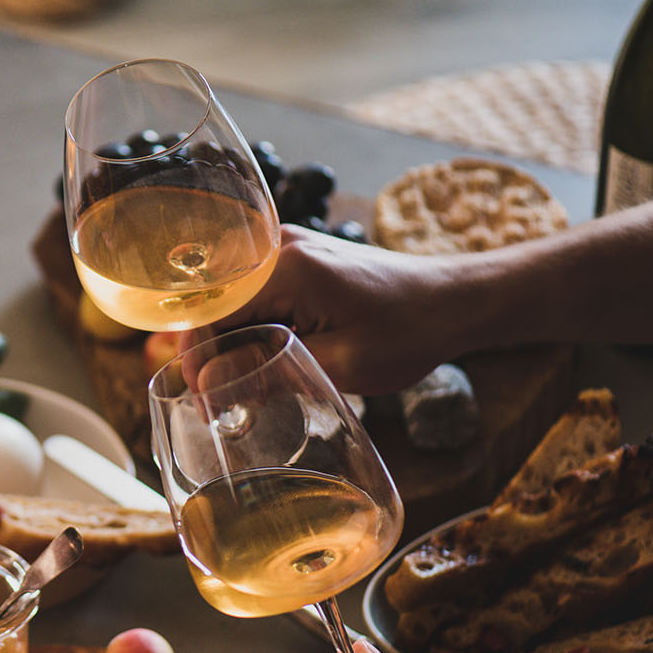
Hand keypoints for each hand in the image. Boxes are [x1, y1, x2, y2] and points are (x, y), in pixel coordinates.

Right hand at [220, 227, 479, 393]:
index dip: (198, 361)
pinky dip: (249, 327)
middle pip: (215, 303)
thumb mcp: (340, 365)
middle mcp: (279, 246)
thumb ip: (268, 372)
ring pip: (231, 299)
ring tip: (236, 390)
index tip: (203, 404)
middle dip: (208, 355)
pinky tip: (258, 362)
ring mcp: (287, 246)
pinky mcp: (296, 256)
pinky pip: (253, 292)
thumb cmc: (409, 331)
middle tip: (215, 407)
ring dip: (228, 343)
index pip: (212, 313)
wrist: (454, 299)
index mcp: (286, 269)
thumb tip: (207, 387)